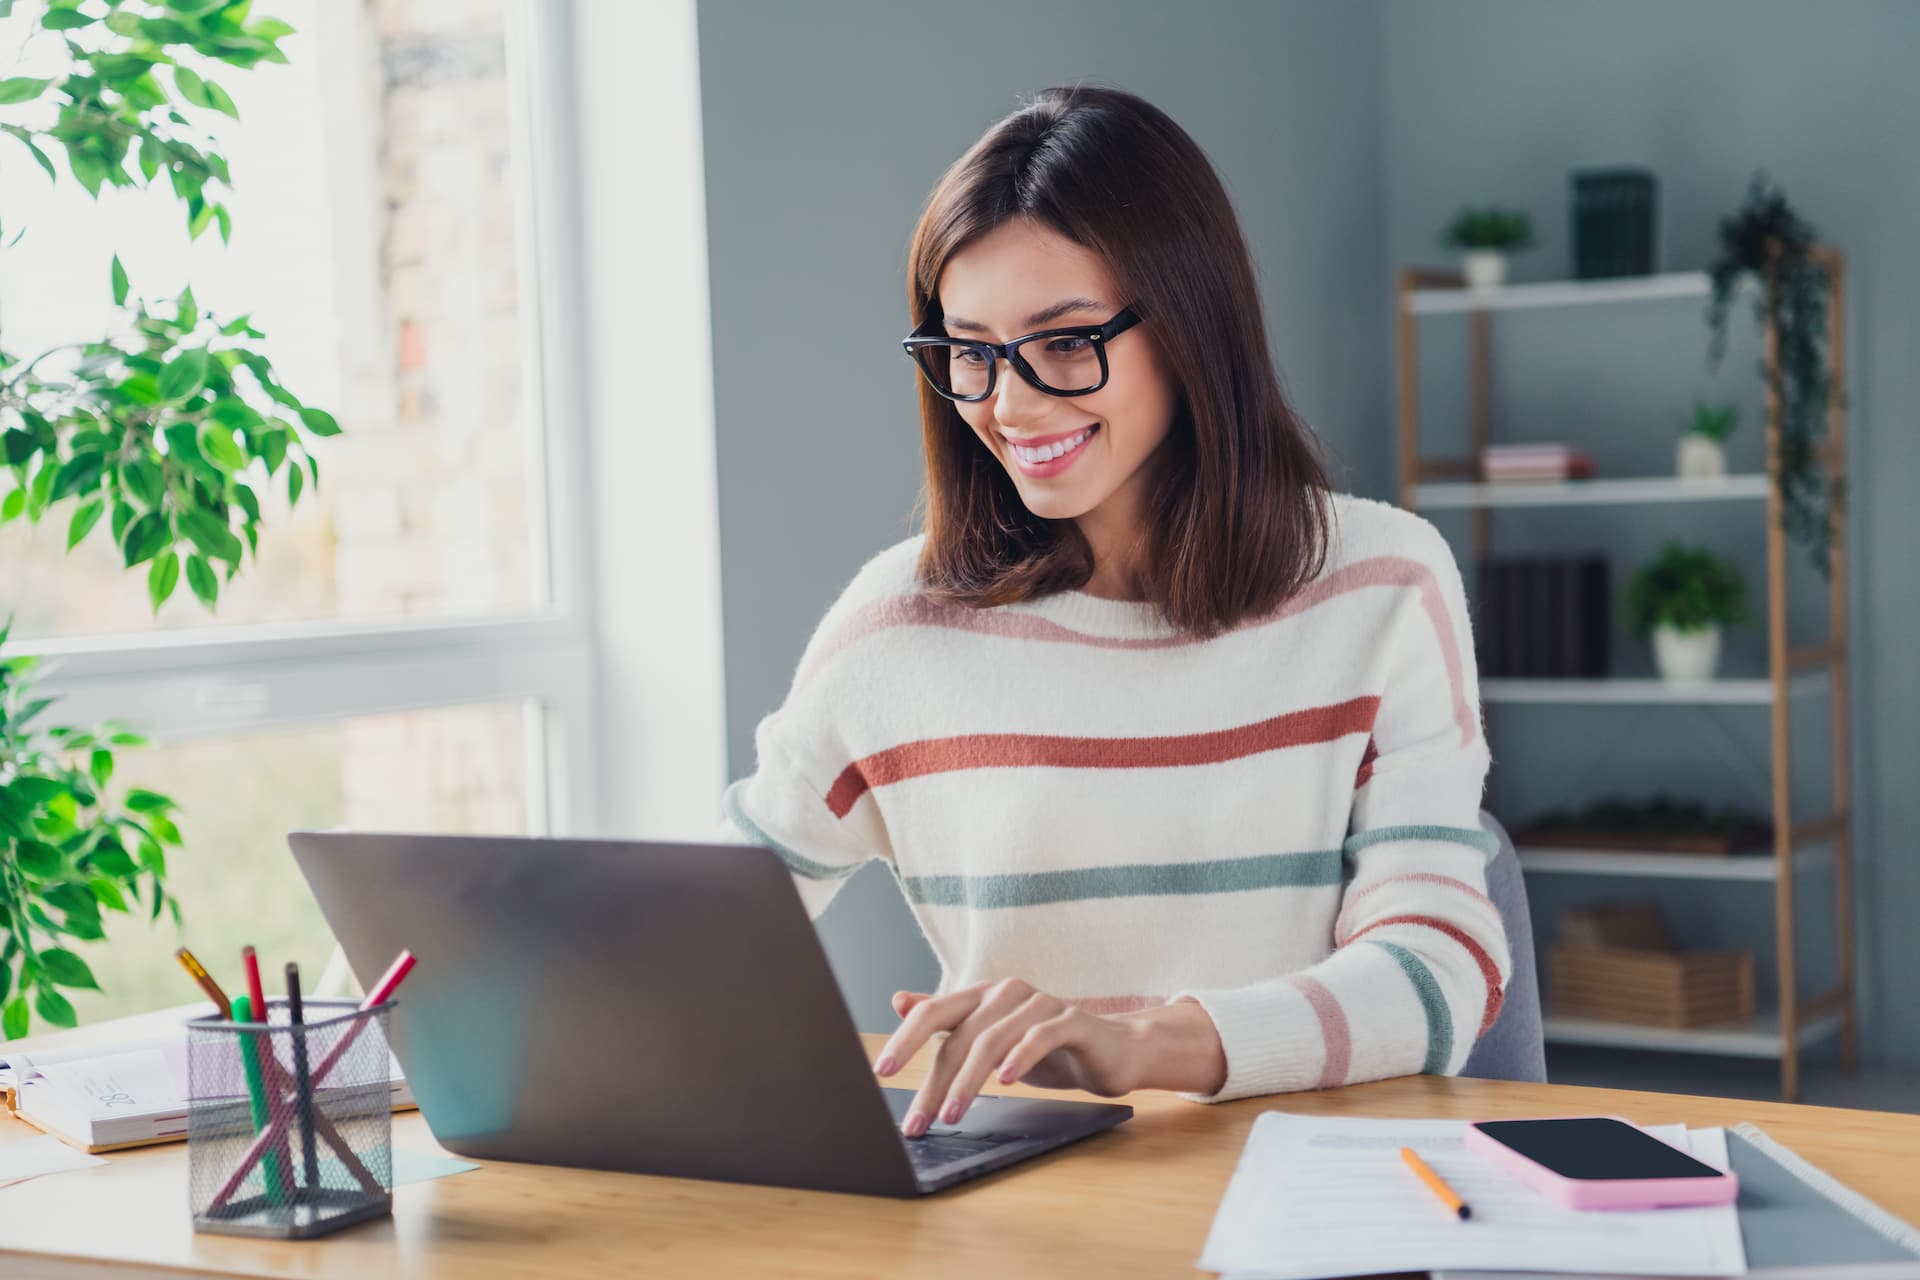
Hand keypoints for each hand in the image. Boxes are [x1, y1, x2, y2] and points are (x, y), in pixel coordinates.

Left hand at [870, 978, 1145, 1136]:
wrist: (1112, 1051)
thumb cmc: (1044, 1047)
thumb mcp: (989, 1037)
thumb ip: (947, 1021)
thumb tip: (898, 999)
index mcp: (981, 997)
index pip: (933, 1013)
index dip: (905, 1040)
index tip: (882, 1072)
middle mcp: (1005, 993)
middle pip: (960, 1034)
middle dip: (935, 1082)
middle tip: (918, 1120)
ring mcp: (1039, 1003)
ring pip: (993, 1040)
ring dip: (969, 1082)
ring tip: (953, 1115)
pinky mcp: (1071, 1019)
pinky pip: (1040, 1036)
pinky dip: (1020, 1057)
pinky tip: (1006, 1081)